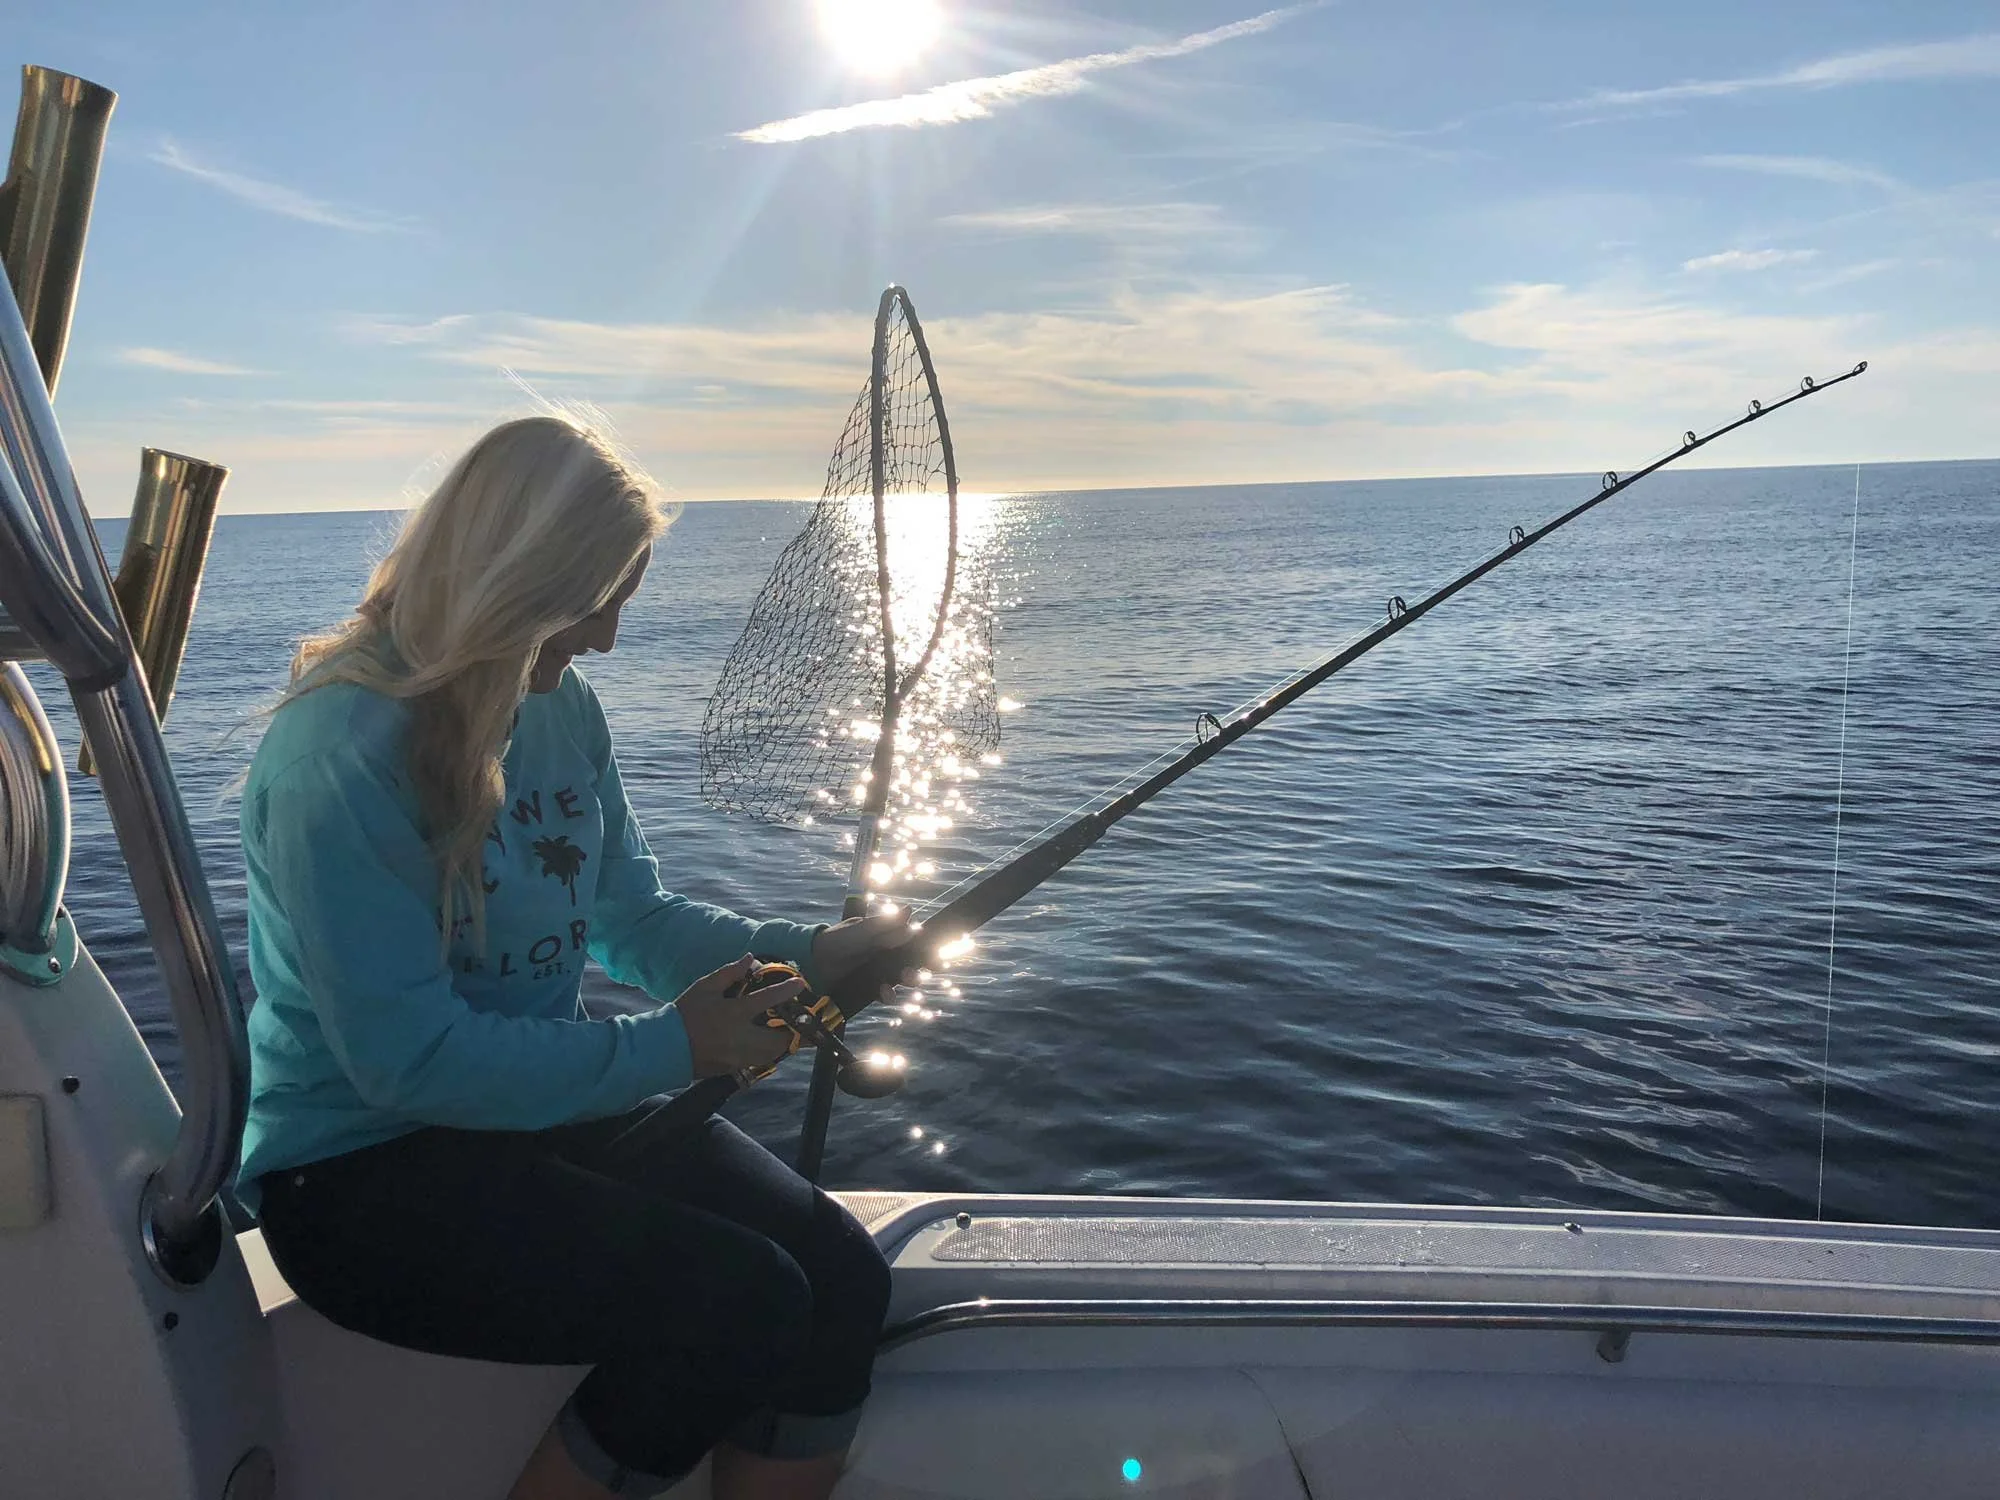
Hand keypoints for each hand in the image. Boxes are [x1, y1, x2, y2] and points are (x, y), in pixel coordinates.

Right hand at [676, 956, 805, 1080]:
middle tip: (800, 1020)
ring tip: (786, 1032)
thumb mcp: (705, 987)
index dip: (787, 990)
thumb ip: (729, 973)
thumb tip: (750, 959)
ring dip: (783, 1043)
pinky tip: (767, 1043)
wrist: (666, 1047)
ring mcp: (739, 1057)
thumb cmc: (685, 1014)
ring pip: (773, 1053)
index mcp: (734, 1013)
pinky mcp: (734, 1068)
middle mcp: (740, 1037)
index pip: (767, 999)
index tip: (800, 983)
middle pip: (780, 1038)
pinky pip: (760, 1061)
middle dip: (794, 1030)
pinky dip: (767, 1052)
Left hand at [811, 909, 922, 1006]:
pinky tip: (885, 994)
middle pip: (911, 962)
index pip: (912, 941)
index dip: (926, 948)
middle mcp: (886, 954)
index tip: (938, 955)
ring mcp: (878, 971)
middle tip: (921, 969)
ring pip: (901, 978)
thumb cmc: (839, 939)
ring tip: (906, 979)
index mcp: (886, 936)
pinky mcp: (870, 987)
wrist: (815, 961)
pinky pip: (885, 992)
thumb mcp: (863, 929)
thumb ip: (886, 925)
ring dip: (908, 980)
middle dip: (919, 966)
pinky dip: (888, 994)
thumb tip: (910, 911)